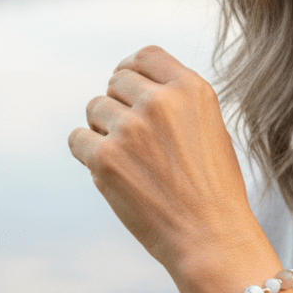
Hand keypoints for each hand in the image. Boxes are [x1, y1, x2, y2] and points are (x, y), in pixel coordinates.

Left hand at [68, 45, 260, 281]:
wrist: (212, 236)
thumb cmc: (215, 189)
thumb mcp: (212, 129)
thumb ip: (178, 103)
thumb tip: (135, 89)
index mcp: (193, 90)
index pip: (146, 56)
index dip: (134, 70)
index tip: (131, 89)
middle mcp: (162, 102)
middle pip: (116, 80)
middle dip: (120, 102)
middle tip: (134, 135)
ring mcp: (131, 128)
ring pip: (95, 107)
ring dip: (104, 128)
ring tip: (131, 158)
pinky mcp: (105, 158)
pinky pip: (78, 139)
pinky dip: (88, 153)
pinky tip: (114, 171)